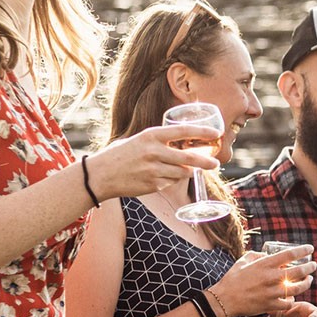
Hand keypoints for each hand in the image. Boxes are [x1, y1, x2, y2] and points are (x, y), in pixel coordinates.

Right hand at [85, 124, 222, 199]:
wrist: (100, 176)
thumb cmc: (119, 155)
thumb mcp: (138, 140)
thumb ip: (158, 141)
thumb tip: (181, 143)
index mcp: (151, 136)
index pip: (183, 131)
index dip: (202, 132)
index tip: (216, 133)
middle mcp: (154, 152)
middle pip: (189, 158)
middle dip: (205, 161)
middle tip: (215, 163)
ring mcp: (154, 170)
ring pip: (182, 173)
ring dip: (186, 172)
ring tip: (182, 169)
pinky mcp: (153, 185)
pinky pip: (170, 183)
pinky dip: (170, 180)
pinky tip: (159, 177)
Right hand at [210, 244, 314, 316]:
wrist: (224, 300)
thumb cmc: (232, 279)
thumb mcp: (243, 261)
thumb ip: (257, 256)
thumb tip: (267, 255)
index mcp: (265, 264)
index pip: (290, 255)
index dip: (303, 250)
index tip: (310, 249)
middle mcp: (271, 277)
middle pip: (299, 271)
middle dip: (310, 267)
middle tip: (313, 265)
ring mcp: (272, 293)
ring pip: (298, 288)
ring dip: (306, 283)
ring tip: (309, 279)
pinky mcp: (271, 305)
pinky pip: (288, 303)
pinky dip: (292, 299)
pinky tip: (294, 296)